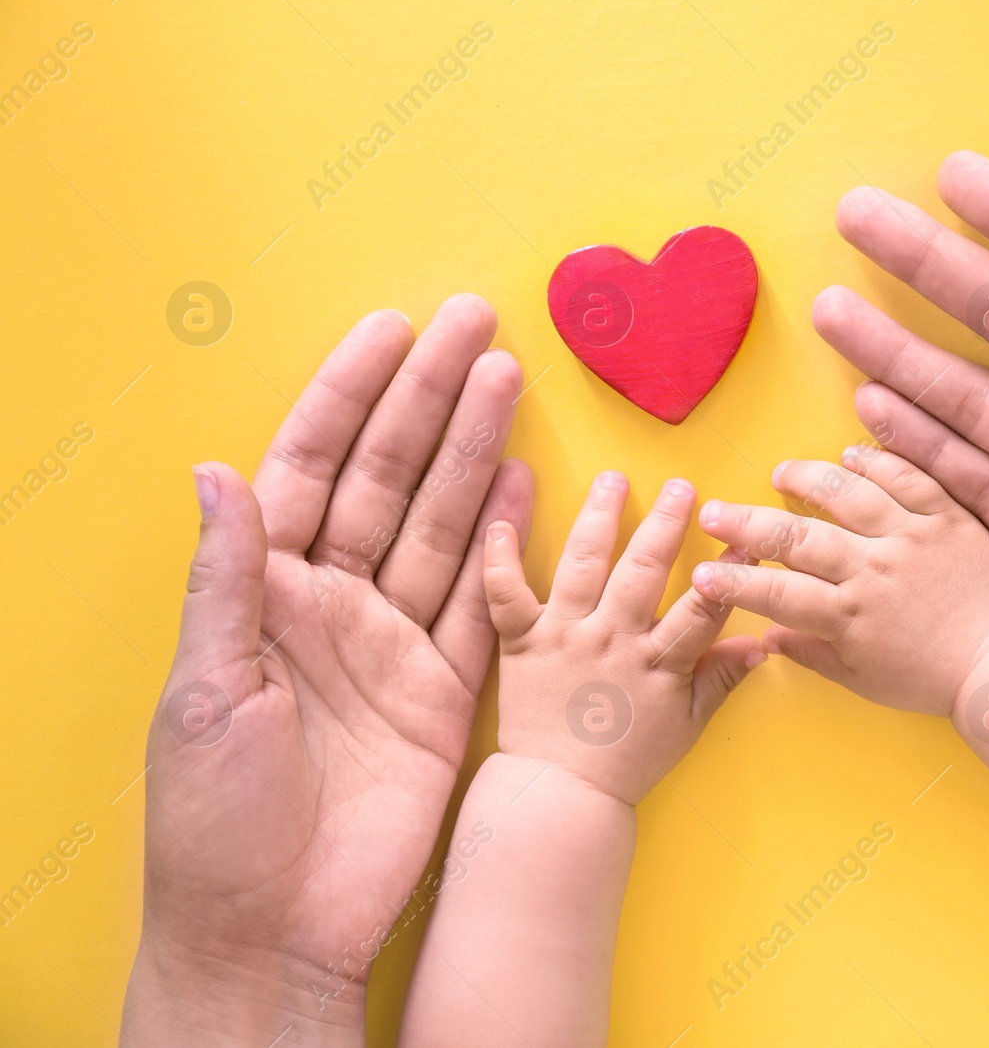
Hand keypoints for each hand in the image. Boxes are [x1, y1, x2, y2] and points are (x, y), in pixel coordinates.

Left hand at [126, 296, 530, 1043]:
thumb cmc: (216, 818)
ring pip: (445, 526)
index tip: (388, 332)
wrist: (276, 925)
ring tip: (506, 379)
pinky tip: (521, 480)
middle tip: (474, 325)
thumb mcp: (206, 691)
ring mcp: (392, 644)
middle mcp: (332, 604)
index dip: (348, 397)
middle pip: (389, 481)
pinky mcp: (444, 691)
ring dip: (475, 452)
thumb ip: (228, 580)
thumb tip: (216, 471)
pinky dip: (506, 541)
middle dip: (429, 400)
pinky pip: (481, 601)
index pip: (309, 469)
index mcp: (264, 595)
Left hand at [482, 473, 764, 804]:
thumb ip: (721, 678)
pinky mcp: (521, 642)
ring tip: (611, 478)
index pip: (701, 608)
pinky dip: (499, 558)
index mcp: (656, 663)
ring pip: (583, 566)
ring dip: (599, 517)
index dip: (727, 573)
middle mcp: (611, 641)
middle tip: (680, 486)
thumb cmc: (627, 761)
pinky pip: (505, 594)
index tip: (746, 541)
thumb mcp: (687, 725)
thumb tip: (763, 642)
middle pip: (643, 572)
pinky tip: (498, 521)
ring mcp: (564, 637)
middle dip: (664, 524)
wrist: (561, 792)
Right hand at [692, 447, 988, 714]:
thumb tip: (767, 639)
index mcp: (850, 617)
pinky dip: (876, 461)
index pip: (776, 593)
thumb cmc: (934, 678)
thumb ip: (812, 655)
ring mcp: (912, 538)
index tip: (701, 572)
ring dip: (808, 478)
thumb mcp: (864, 681)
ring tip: (780, 472)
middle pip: (798, 537)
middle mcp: (875, 571)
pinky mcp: (948, 517)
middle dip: (747, 522)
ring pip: (848, 495)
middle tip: (714, 510)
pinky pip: (908, 478)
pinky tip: (849, 455)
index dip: (734, 581)